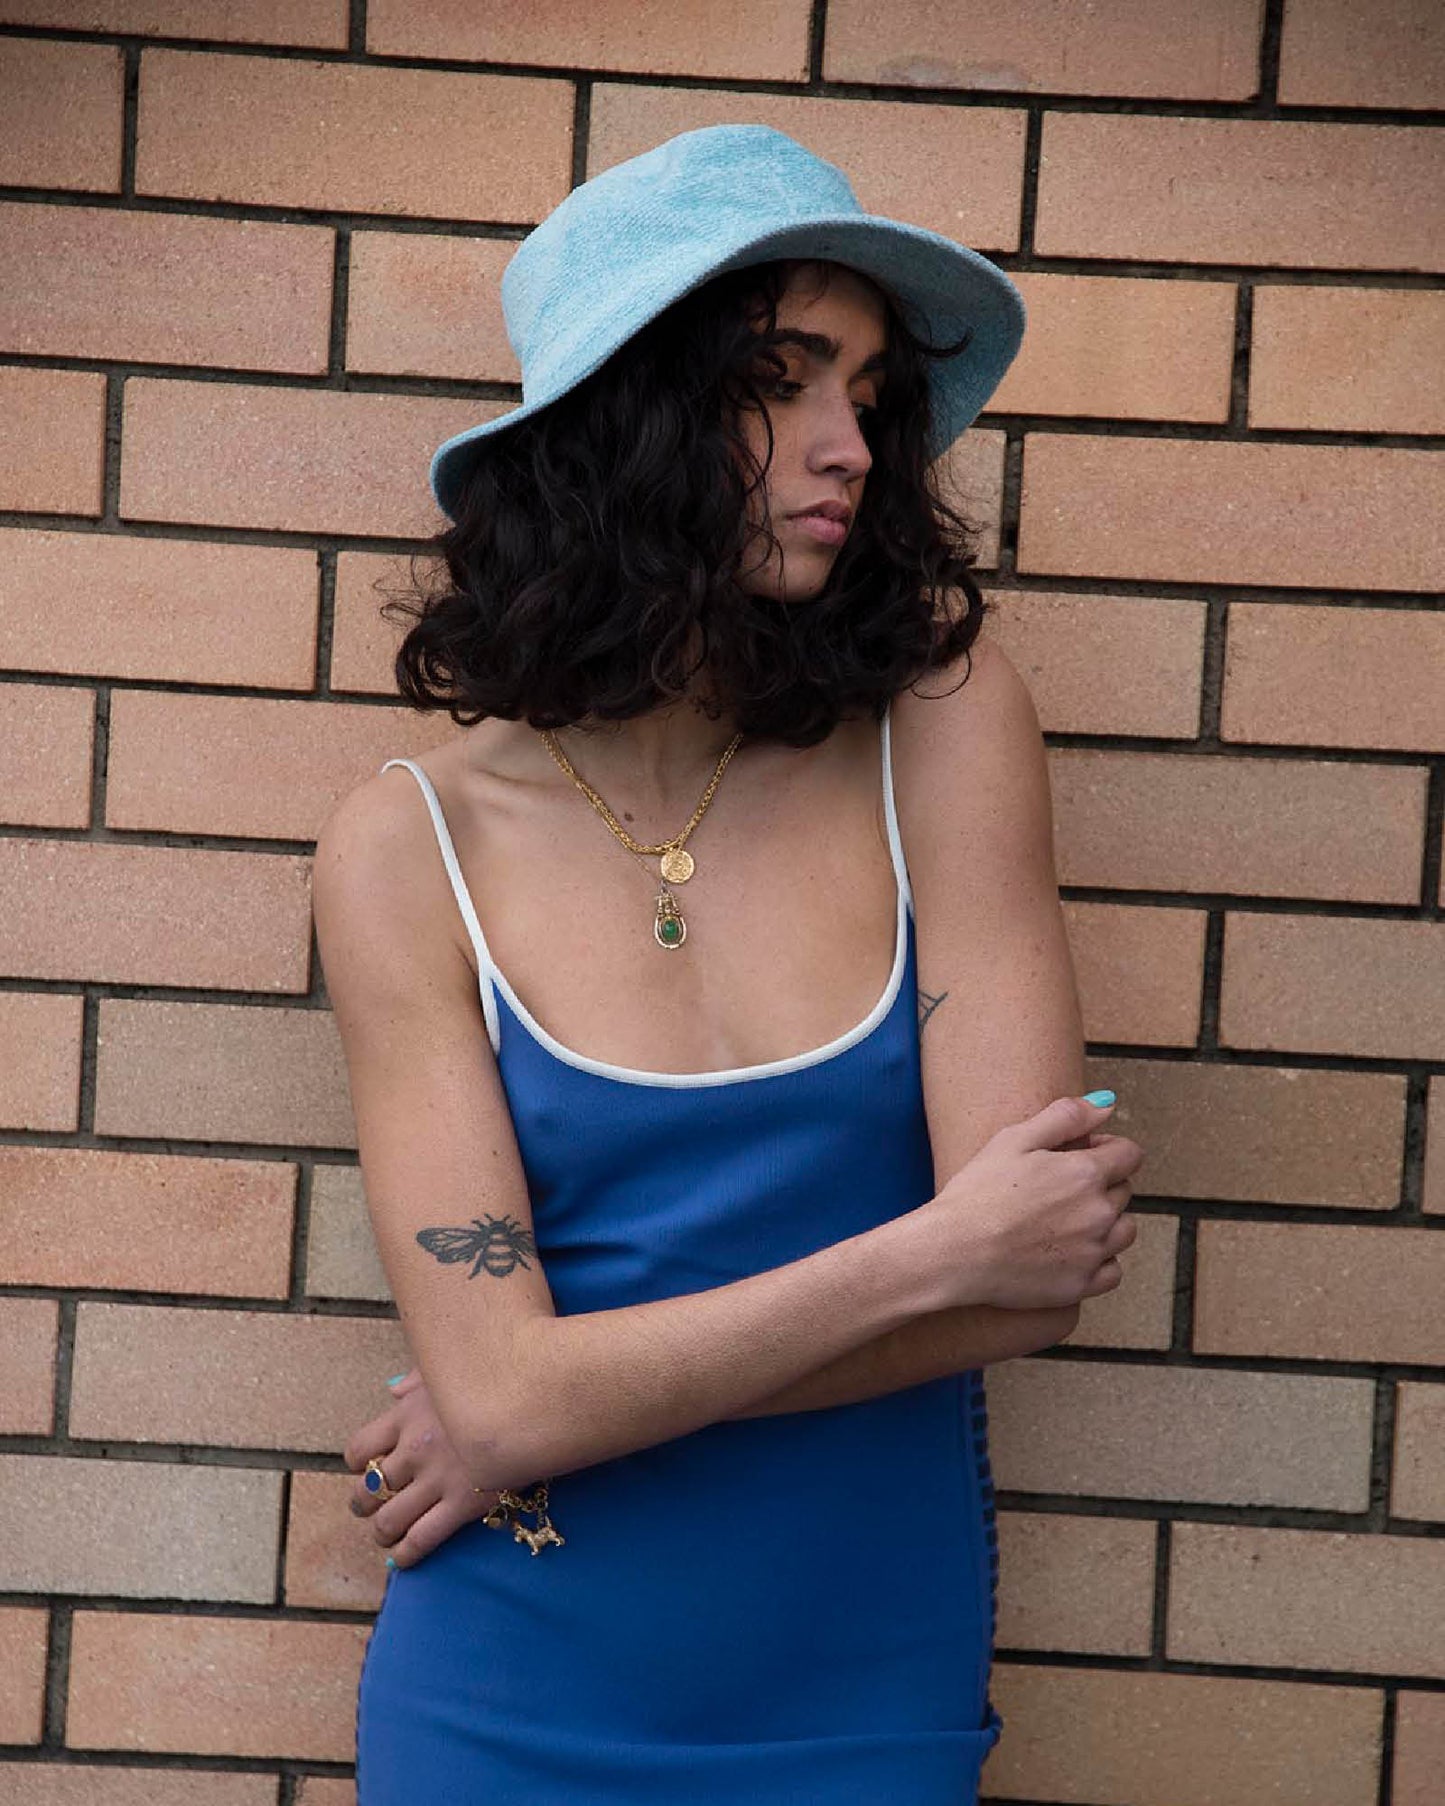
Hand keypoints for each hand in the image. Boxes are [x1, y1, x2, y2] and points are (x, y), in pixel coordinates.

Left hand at [342, 1369, 500, 1568]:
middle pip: (369, 1490)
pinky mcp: (463, 1505)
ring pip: (388, 1521)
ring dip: (381, 1532)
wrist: (540, 1398)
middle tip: (371, 1508)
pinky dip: (406, 1554)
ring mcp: (437, 1480)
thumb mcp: (452, 1368)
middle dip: (363, 1505)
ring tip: (385, 1535)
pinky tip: (404, 1557)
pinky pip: (421, 1539)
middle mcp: (414, 1449)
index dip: (359, 1465)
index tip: (368, 1468)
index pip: (359, 1449)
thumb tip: (393, 1390)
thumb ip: (418, 1379)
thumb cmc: (496, 1380)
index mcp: (407, 1415)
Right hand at [917, 1094, 1142, 1313]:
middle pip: (1124, 1191)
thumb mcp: (1013, 1139)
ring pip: (1124, 1231)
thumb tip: (1106, 1103)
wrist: (953, 1252)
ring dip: (1107, 1222)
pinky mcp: (1082, 1285)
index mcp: (1086, 1173)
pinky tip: (1070, 1252)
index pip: (1130, 1155)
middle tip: (1060, 1188)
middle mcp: (1099, 1213)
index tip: (1083, 1153)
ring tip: (1067, 1221)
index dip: (1109, 1149)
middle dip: (1101, 1183)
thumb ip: (1065, 1116)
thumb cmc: (977, 1193)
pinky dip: (1099, 1261)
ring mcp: (1093, 1252)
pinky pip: (1112, 1270)